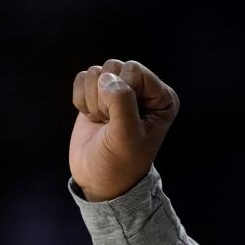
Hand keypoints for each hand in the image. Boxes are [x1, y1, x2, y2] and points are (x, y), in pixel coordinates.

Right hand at [69, 59, 178, 200]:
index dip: (122, 92)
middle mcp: (145, 90)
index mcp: (163, 98)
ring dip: (93, 100)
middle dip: (105, 96)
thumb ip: (121, 103)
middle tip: (112, 122)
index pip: (134, 70)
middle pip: (114, 66)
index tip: (125, 120)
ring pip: (96, 71)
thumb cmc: (120, 161)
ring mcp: (121, 90)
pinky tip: (93, 118)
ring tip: (104, 122)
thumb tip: (107, 77)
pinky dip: (81, 100)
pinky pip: (82, 78)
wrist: (100, 178)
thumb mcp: (126, 136)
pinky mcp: (98, 93)